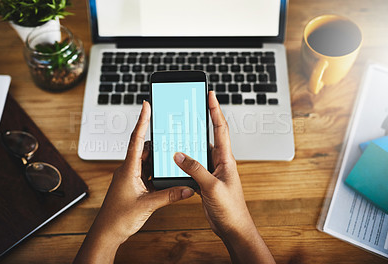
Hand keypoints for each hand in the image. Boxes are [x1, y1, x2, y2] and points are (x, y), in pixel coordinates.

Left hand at [74, 101, 194, 263]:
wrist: (107, 233)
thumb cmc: (118, 218)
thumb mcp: (147, 205)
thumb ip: (169, 195)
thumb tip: (187, 188)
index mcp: (128, 169)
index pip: (136, 140)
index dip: (142, 121)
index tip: (146, 105)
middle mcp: (128, 170)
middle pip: (144, 148)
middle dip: (157, 140)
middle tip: (169, 132)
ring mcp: (131, 178)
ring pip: (147, 161)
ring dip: (158, 158)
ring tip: (172, 153)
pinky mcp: (134, 186)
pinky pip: (147, 173)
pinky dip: (157, 171)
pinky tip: (167, 173)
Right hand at [174, 91, 274, 263]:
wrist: (233, 228)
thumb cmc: (231, 209)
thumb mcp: (212, 187)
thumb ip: (195, 170)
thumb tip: (179, 155)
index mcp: (226, 160)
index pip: (220, 129)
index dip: (215, 110)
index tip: (210, 95)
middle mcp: (220, 162)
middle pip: (209, 136)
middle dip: (201, 121)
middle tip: (190, 109)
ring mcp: (213, 171)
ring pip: (199, 151)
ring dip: (190, 142)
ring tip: (179, 132)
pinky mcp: (206, 181)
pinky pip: (195, 165)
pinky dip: (185, 161)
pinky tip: (176, 160)